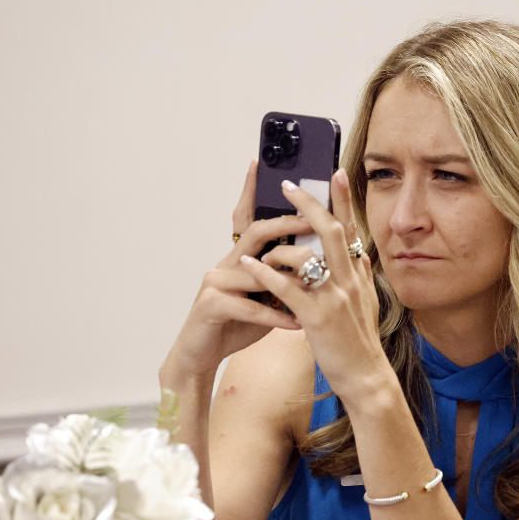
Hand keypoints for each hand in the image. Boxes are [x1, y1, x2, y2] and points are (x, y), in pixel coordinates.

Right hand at [163, 160, 314, 378]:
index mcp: (240, 258)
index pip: (247, 217)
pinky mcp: (210, 305)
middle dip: (286, 224)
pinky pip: (249, 307)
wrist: (201, 356)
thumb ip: (282, 278)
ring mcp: (215, 282)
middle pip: (257, 234)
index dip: (251, 190)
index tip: (261, 163)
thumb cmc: (236, 326)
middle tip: (312, 220)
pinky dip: (276, 317)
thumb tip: (316, 261)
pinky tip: (296, 324)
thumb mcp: (265, 297)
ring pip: (256, 273)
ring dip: (289, 281)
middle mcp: (226, 263)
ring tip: (317, 285)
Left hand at [237, 168, 387, 399]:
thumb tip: (356, 255)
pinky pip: (287, 288)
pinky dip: (265, 273)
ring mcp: (335, 298)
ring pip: (307, 256)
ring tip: (257, 237)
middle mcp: (350, 281)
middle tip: (288, 184)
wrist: (365, 376)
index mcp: (359, 275)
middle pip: (332, 231)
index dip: (344, 200)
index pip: (353, 229)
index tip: (335, 173)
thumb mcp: (365, 304)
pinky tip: (247, 264)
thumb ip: (357, 277)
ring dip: (279, 243)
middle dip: (309, 204)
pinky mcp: (317, 318)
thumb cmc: (359, 342)